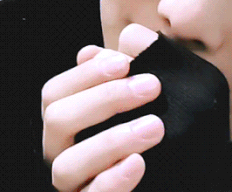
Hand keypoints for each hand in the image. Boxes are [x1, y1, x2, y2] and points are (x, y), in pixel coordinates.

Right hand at [42, 24, 163, 191]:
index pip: (55, 92)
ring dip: (112, 140)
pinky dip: (113, 179)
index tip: (124, 62)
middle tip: (151, 86)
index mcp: (65, 119)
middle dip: (104, 98)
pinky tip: (138, 163)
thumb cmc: (148, 125)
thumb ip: (118, 69)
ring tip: (155, 126)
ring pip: (67, 164)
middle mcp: (60, 151)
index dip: (86, 74)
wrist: (176, 173)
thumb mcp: (139, 94)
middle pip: (57, 119)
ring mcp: (74, 183)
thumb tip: (89, 52)